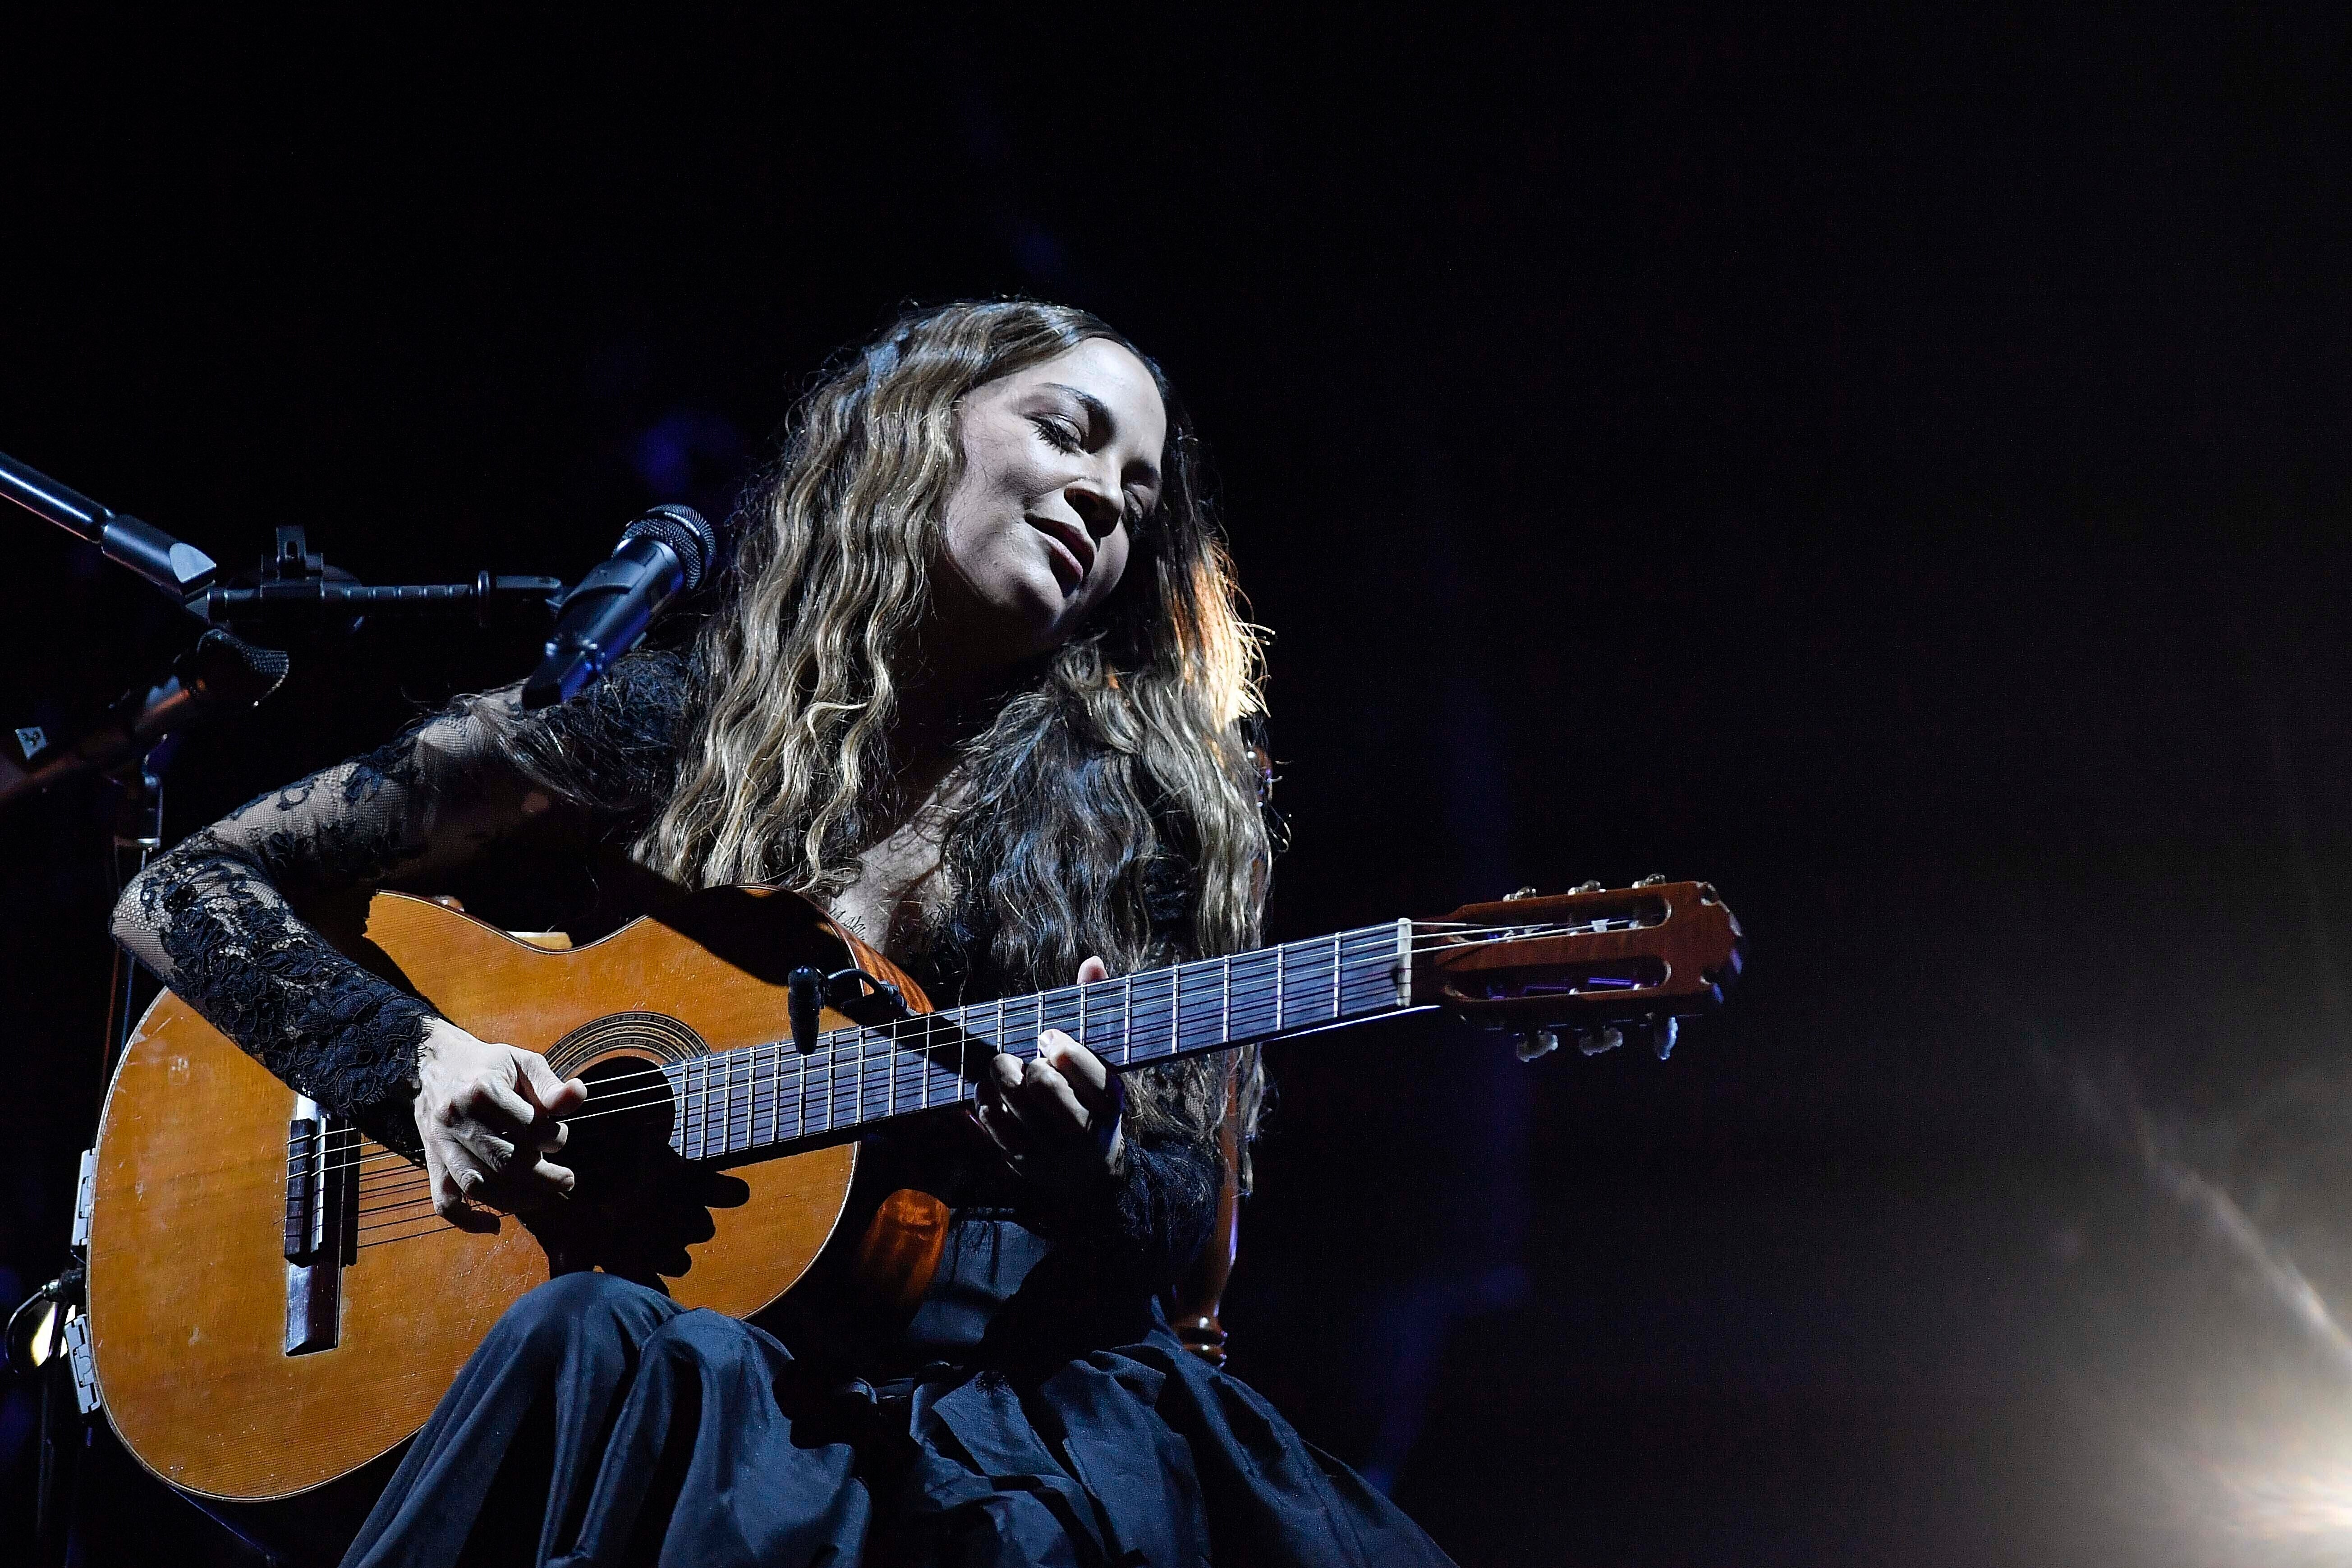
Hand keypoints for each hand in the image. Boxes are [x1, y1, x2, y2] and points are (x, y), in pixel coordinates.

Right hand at [412, 1018, 587, 1231]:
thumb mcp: (522, 1063)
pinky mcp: (432, 1162)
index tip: (558, 1137)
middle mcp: (457, 1119)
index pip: (529, 1127)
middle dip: (543, 1177)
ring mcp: (440, 1144)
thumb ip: (550, 1084)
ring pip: (478, 1185)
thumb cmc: (488, 1065)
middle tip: (567, 1181)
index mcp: (483, 1090)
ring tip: (543, 1199)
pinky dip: (468, 1220)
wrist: (434, 1064)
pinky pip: (443, 1201)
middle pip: (505, 1161)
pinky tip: (494, 1226)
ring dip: (516, 1200)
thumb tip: (577, 1095)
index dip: (553, 1138)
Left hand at [975, 955, 1124, 1183]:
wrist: (1089, 1174)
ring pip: (1013, 1101)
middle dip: (1025, 1062)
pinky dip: (984, 1100)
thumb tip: (1092, 961)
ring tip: (1003, 1067)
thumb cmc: (1091, 1100)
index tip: (1048, 1038)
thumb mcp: (1102, 1063)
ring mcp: (1052, 1151)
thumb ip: (1095, 1010)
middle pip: (1042, 1083)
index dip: (1058, 1045)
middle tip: (1022, 1057)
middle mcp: (1085, 1131)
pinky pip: (992, 1123)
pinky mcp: (1022, 1163)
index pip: (1081, 1064)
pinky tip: (990, 1091)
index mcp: (1111, 1101)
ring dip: (1000, 1076)